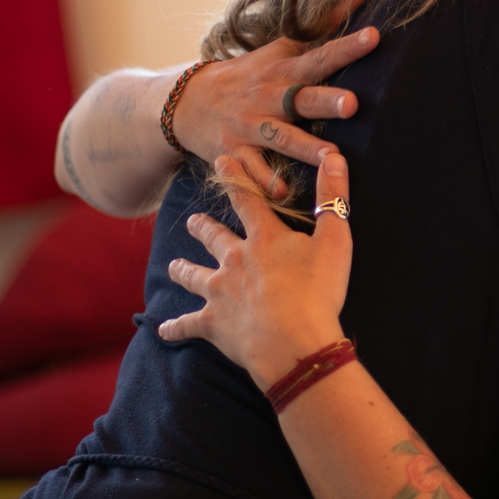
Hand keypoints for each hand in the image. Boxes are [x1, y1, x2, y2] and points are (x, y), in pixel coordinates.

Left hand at [159, 153, 352, 389]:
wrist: (293, 342)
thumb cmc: (318, 292)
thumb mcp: (335, 240)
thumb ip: (333, 199)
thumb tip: (335, 156)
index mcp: (264, 239)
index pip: (247, 200)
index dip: (235, 178)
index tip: (221, 162)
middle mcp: (235, 260)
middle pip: (213, 237)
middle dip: (202, 227)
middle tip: (192, 221)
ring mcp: (219, 292)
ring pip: (193, 276)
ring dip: (183, 269)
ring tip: (174, 266)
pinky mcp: (212, 323)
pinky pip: (188, 325)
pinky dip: (176, 328)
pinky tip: (163, 330)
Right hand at [170, 29, 378, 197]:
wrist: (186, 102)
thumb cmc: (248, 75)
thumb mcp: (279, 49)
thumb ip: (321, 30)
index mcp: (284, 72)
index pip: (321, 56)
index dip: (347, 47)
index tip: (374, 36)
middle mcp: (269, 98)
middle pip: (303, 99)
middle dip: (327, 101)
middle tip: (353, 104)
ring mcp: (250, 127)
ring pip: (282, 139)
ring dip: (306, 149)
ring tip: (332, 158)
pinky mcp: (234, 154)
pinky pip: (252, 172)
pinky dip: (265, 183)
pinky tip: (283, 194)